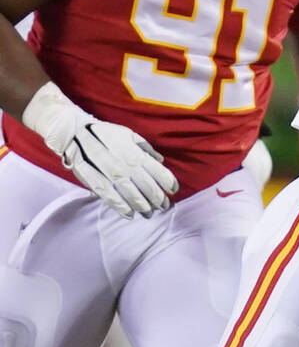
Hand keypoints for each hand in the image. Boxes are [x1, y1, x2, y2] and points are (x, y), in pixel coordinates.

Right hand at [22, 83, 177, 217]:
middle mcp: (127, 165)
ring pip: (132, 195)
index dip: (169, 183)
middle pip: (148, 187)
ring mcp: (111, 174)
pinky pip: (111, 197)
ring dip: (143, 206)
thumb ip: (146, 148)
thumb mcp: (129, 135)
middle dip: (158, 199)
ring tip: (149, 213)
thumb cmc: (105, 133)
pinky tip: (129, 214)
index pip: (159, 172)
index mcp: (136, 154)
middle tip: (163, 206)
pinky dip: (121, 207)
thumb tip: (160, 160)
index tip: (174, 191)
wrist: (75, 133)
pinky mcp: (95, 181)